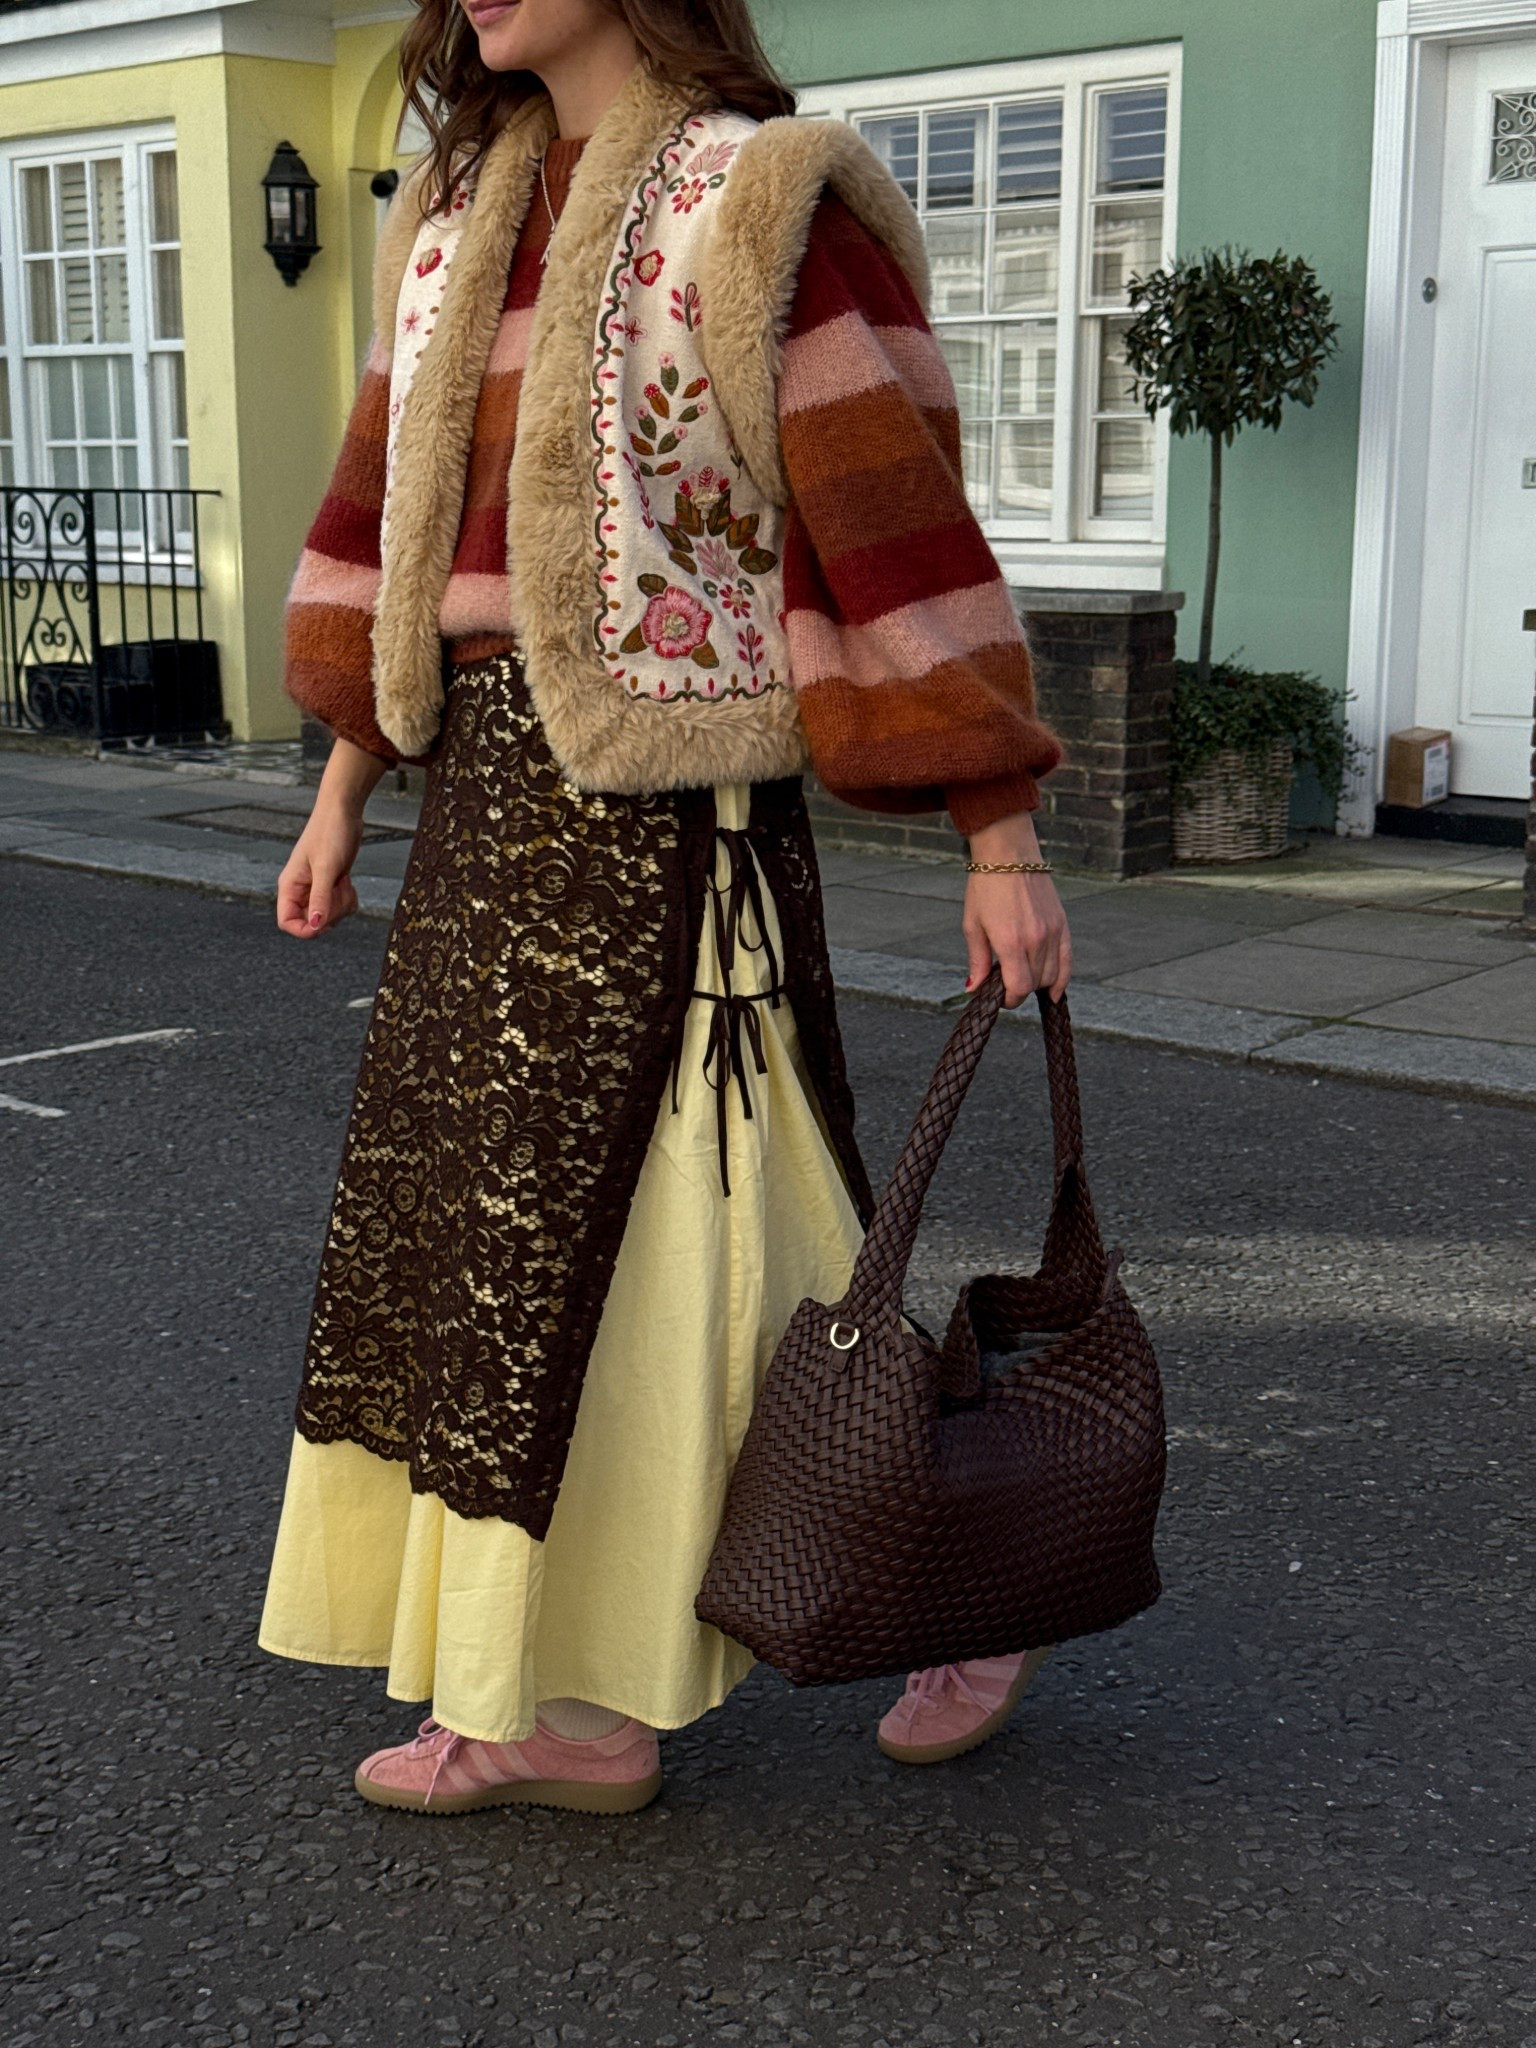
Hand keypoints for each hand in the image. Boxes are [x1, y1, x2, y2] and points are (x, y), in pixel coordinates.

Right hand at [276, 736, 389, 938]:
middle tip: (340, 890)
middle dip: (331, 913)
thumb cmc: (330, 832)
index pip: (287, 922)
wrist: (344, 811)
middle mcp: (300, 890)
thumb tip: (315, 926)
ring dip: (341, 905)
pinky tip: (348, 881)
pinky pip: (339, 907)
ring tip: (344, 882)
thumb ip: (320, 898)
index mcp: (289, 886)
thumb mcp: (326, 868)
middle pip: (312, 923)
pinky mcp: (330, 885)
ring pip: (328, 916)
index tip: (324, 922)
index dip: (304, 929)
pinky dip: (348, 900)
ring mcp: (316, 888)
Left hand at [961, 810, 1071, 1007]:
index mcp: (1010, 942)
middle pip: (1036, 984)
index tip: (1000, 998)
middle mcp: (1036, 939)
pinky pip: (1067, 960)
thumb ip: (977, 961)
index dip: (1009, 1000)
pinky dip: (1062, 978)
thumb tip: (974, 988)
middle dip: (1020, 990)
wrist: (1008, 854)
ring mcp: (1052, 932)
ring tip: (1023, 978)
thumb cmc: (985, 887)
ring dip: (1038, 984)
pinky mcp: (1062, 923)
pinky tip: (1053, 991)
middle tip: (1006, 984)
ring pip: (1052, 975)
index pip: (1019, 988)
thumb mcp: (973, 925)